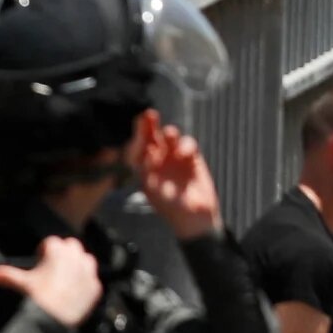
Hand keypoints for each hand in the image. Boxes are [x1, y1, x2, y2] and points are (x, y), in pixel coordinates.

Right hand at [0, 236, 102, 328]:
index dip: (44, 250)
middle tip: (54, 266)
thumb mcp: (21, 283)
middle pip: (71, 245)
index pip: (52, 241)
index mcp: (57, 251)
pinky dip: (85, 283)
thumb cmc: (39, 299)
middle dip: (64, 253)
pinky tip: (75, 291)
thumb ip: (6, 275)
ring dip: (78, 264)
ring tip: (67, 276)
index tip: (40, 260)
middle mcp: (75, 258)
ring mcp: (87, 272)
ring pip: (86, 259)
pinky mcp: (95, 287)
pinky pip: (93, 279)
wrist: (55, 320)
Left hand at [137, 123, 220, 239]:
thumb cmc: (169, 206)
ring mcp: (174, 157)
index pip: (137, 145)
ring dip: (169, 133)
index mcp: (143, 165)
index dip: (137, 133)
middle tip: (150, 114)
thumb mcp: (152, 188)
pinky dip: (186, 145)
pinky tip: (184, 153)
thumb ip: (147, 170)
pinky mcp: (192, 159)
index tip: (138, 122)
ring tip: (169, 134)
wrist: (195, 218)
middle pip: (152, 136)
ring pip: (170, 137)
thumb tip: (144, 153)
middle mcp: (157, 158)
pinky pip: (188, 144)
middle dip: (150, 125)